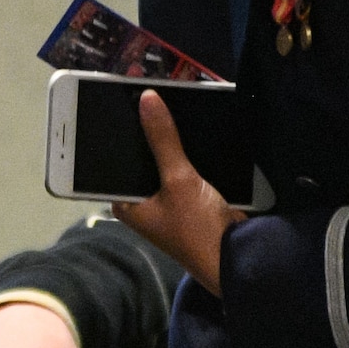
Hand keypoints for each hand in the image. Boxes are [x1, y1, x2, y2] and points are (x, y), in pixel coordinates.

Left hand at [112, 91, 244, 295]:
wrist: (238, 256)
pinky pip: (182, 164)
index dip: (114, 129)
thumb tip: (148, 99)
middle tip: (145, 90)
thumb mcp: (178, 180)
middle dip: (144, 129)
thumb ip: (163, 139)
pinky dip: (186, 148)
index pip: (111, 158)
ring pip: (162, 158)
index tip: (115, 97)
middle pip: (138, 156)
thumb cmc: (198, 229)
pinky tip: (188, 122)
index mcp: (125, 201)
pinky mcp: (188, 194)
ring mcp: (165, 197)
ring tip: (165, 99)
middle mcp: (140, 200)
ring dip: (167, 136)